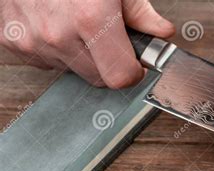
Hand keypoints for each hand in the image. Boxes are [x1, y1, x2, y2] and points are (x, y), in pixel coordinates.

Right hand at [0, 0, 174, 87]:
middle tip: (105, 35)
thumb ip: (140, 13)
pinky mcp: (15, 42)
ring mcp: (34, 41)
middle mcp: (59, 35)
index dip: (132, 72)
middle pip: (98, 78)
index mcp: (91, 19)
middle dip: (108, 61)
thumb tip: (162, 33)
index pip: (120, 77)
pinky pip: (48, 61)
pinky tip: (57, 23)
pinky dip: (57, 49)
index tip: (134, 64)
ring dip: (81, 54)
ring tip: (76, 22)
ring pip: (73, 70)